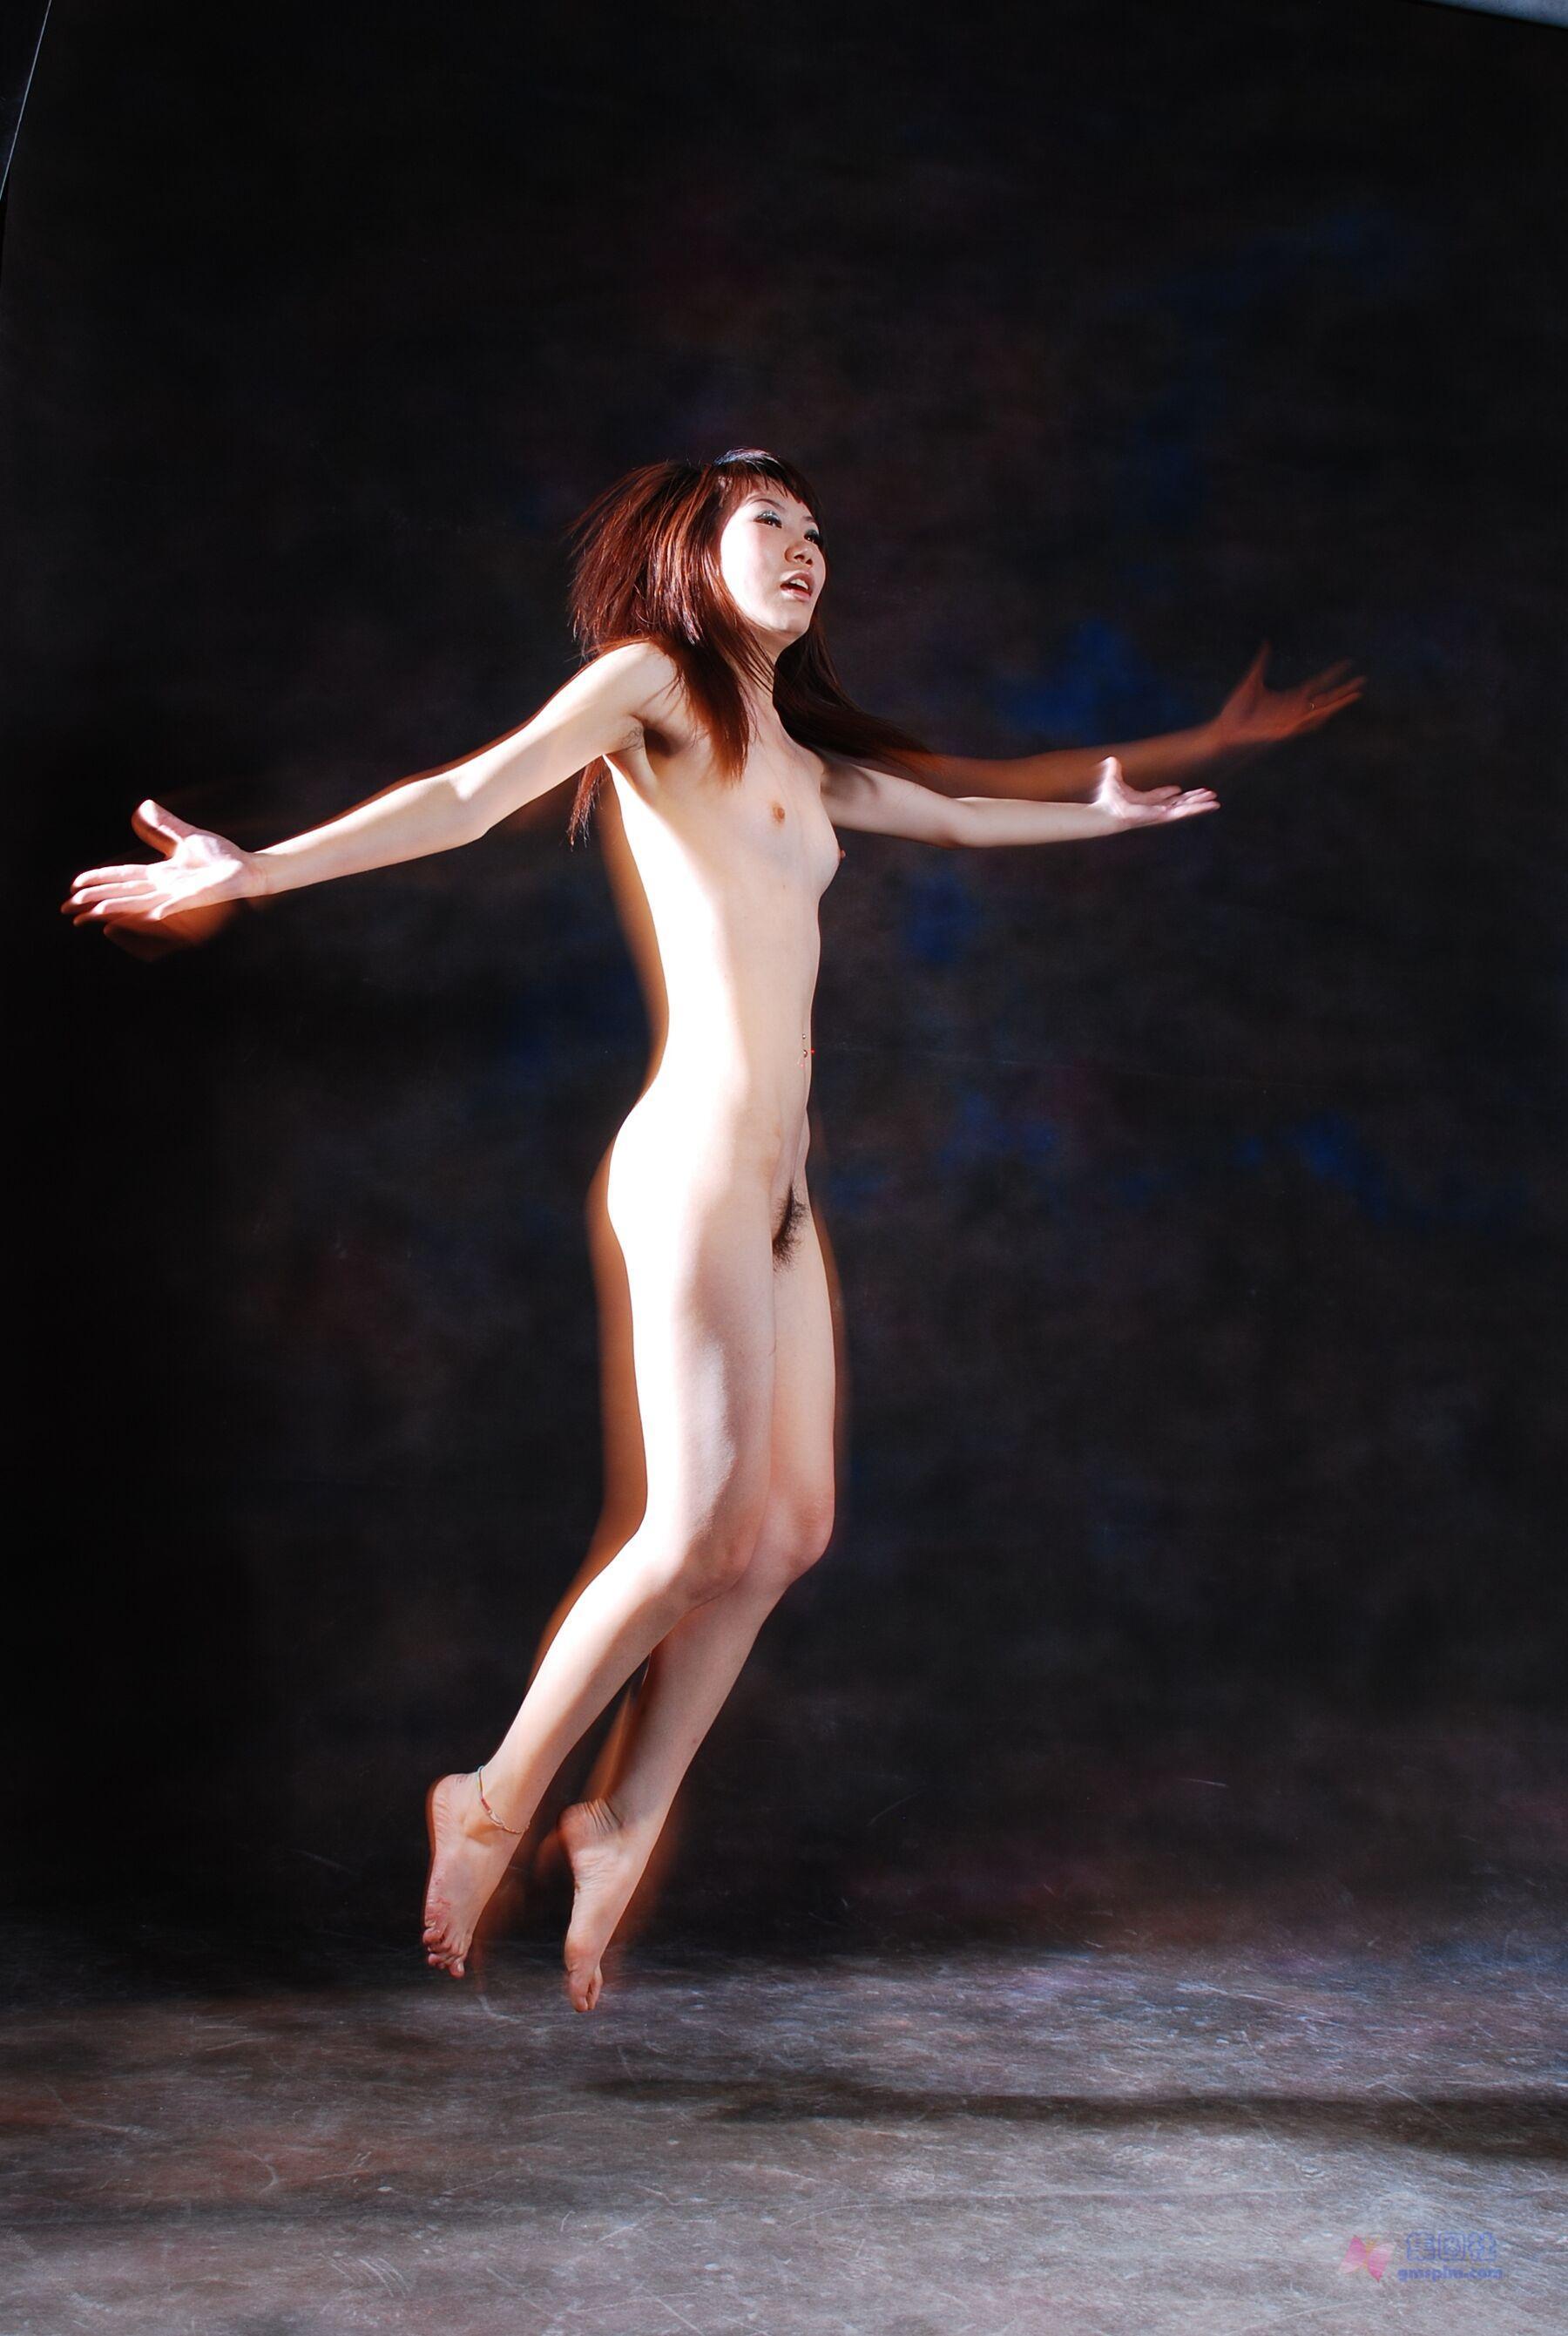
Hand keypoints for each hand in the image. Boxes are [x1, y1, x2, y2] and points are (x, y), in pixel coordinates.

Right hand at [60, 798, 260, 952]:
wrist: (248, 869)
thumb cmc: (220, 857)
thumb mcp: (186, 837)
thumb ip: (164, 826)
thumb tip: (143, 808)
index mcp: (159, 875)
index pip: (122, 878)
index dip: (98, 881)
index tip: (75, 886)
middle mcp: (164, 888)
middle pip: (123, 894)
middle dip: (95, 901)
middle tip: (68, 908)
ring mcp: (179, 895)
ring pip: (141, 903)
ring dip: (118, 908)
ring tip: (94, 912)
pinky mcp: (197, 898)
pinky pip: (178, 905)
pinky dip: (164, 909)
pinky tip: (150, 915)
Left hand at [1092, 758, 1218, 824]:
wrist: (1107, 811)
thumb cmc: (1107, 800)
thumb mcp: (1112, 779)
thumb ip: (1113, 770)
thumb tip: (1111, 759)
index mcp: (1146, 801)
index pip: (1162, 797)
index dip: (1171, 794)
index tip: (1179, 789)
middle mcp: (1155, 808)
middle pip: (1179, 803)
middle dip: (1194, 799)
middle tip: (1209, 795)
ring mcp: (1161, 813)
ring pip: (1185, 808)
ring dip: (1200, 804)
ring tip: (1215, 801)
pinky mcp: (1164, 816)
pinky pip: (1184, 812)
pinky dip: (1197, 808)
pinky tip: (1209, 805)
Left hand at [1211, 642, 1363, 755]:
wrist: (1224, 729)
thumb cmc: (1236, 710)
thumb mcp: (1251, 681)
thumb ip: (1261, 663)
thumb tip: (1266, 643)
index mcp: (1290, 698)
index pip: (1318, 683)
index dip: (1333, 673)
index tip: (1348, 662)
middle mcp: (1295, 710)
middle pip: (1326, 698)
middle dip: (1344, 690)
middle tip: (1362, 680)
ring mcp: (1291, 722)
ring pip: (1320, 712)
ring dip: (1337, 705)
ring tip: (1354, 696)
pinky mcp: (1283, 732)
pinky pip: (1303, 725)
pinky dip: (1315, 718)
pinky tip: (1326, 711)